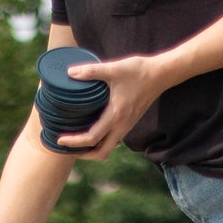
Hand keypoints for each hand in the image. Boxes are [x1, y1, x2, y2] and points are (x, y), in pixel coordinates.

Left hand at [57, 52, 173, 159]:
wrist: (162, 74)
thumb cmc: (138, 70)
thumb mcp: (114, 68)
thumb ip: (91, 71)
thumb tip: (70, 73)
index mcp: (116, 115)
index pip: (92, 138)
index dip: (74, 142)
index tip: (60, 139)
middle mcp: (122, 126)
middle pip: (101, 152)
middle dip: (83, 154)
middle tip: (67, 147)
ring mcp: (127, 126)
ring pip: (108, 148)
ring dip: (92, 150)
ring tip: (77, 143)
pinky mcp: (130, 123)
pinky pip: (113, 140)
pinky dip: (101, 142)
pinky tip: (92, 131)